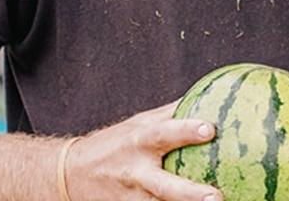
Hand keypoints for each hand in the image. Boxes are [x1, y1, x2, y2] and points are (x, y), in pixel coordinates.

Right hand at [64, 101, 221, 200]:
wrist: (71, 173)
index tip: (209, 129)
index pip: (164, 133)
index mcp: (139, 142)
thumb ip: (171, 114)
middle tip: (216, 197)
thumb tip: (208, 97)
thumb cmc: (116, 143)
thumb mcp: (139, 123)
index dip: (186, 131)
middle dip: (189, 193)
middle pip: (164, 186)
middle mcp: (136, 172)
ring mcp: (132, 197)